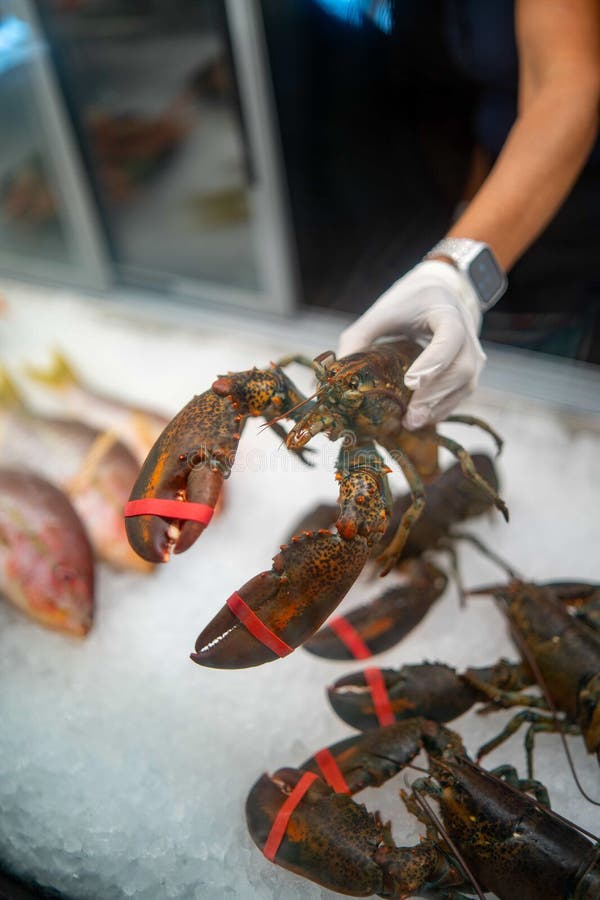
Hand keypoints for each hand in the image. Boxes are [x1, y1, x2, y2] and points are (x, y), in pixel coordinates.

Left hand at [337, 260, 486, 429]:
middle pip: (460, 368)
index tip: (411, 382)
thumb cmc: (408, 303)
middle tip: (409, 417)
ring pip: (465, 385)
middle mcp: (467, 333)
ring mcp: (474, 353)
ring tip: (411, 422)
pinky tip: (421, 419)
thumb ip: (357, 340)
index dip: (433, 361)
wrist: (441, 292)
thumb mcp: (380, 314)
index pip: (449, 338)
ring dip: (438, 407)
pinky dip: (442, 408)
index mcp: (445, 311)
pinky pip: (461, 393)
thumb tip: (333, 379)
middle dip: (433, 395)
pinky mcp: (472, 370)